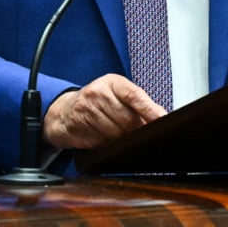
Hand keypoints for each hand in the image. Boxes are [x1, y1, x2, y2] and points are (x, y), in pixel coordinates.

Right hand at [42, 73, 167, 149]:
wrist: (64, 111)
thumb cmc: (97, 101)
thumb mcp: (116, 94)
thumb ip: (138, 103)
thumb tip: (161, 117)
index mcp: (112, 82)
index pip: (135, 96)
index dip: (150, 110)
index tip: (163, 120)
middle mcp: (98, 93)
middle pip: (127, 119)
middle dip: (137, 130)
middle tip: (140, 134)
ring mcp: (86, 110)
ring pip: (115, 134)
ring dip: (122, 140)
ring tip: (119, 135)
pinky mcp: (78, 126)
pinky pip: (101, 143)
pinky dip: (107, 145)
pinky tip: (104, 138)